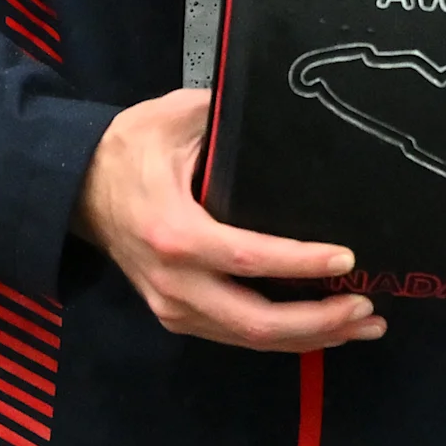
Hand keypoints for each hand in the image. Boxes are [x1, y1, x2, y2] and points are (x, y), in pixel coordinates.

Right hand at [74, 89, 385, 350]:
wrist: (78, 188)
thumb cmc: (133, 147)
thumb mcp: (177, 116)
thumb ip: (227, 113)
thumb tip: (288, 108)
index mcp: (175, 232)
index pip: (248, 258)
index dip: (300, 263)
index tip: (347, 259)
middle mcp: (174, 282)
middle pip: (254, 322)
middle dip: (317, 321)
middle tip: (368, 310)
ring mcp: (173, 307)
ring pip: (248, 338)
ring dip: (309, 336)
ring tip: (363, 325)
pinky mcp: (178, 316)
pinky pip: (236, 335)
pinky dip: (282, 337)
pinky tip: (321, 328)